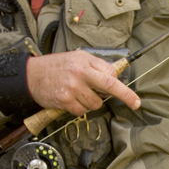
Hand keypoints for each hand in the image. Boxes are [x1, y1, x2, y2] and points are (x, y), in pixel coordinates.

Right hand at [26, 51, 140, 115]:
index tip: (132, 96)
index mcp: (85, 62)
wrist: (32, 75)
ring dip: (91, 102)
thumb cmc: (56, 67)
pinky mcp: (65, 101)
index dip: (120, 86)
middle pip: (110, 86)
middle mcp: (80, 73)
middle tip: (136, 103)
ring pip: (95, 103)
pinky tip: (70, 100)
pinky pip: (82, 111)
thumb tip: (114, 77)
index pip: (110, 74)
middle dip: (126, 95)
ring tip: (78, 94)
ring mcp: (73, 88)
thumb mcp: (77, 58)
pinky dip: (79, 108)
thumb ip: (96, 66)